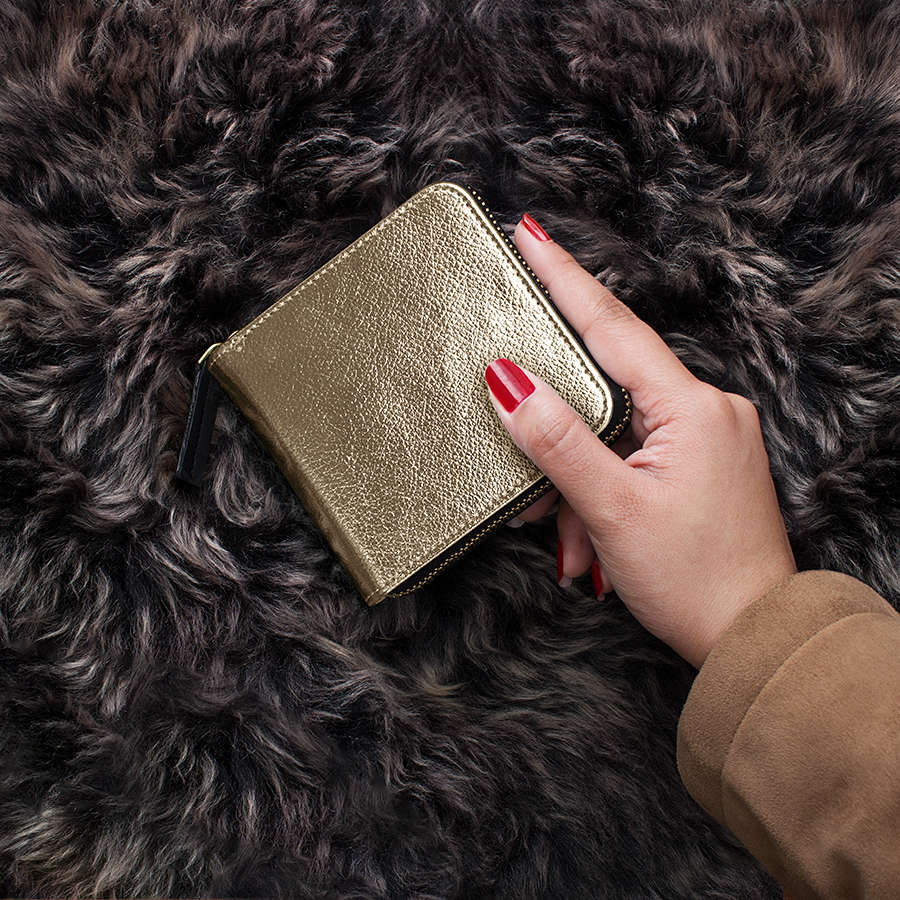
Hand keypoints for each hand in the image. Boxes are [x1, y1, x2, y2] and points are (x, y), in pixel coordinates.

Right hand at [486, 214, 796, 667]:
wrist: (752, 636)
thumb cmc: (695, 580)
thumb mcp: (612, 510)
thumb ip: (558, 441)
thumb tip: (508, 381)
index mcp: (693, 407)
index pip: (613, 327)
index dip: (565, 279)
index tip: (530, 236)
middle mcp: (707, 409)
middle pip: (604, 392)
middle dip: (558, 439)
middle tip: (537, 486)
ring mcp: (705, 436)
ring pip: (612, 434)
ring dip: (577, 484)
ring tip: (569, 540)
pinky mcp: (700, 462)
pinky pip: (631, 456)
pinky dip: (599, 491)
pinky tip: (587, 540)